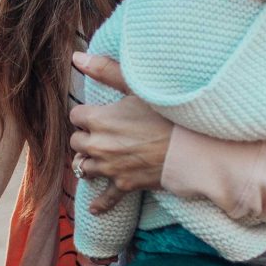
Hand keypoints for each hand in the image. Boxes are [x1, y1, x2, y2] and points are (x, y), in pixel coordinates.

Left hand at [69, 51, 171, 209]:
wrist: (190, 149)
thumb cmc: (166, 114)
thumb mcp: (136, 87)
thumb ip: (105, 70)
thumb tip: (76, 56)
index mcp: (98, 119)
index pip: (76, 116)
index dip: (86, 114)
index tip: (97, 114)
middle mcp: (99, 145)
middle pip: (77, 142)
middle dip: (86, 137)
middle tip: (100, 133)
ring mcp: (110, 167)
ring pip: (84, 167)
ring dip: (90, 161)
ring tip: (98, 157)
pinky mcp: (125, 185)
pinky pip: (107, 198)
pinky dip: (100, 203)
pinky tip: (93, 209)